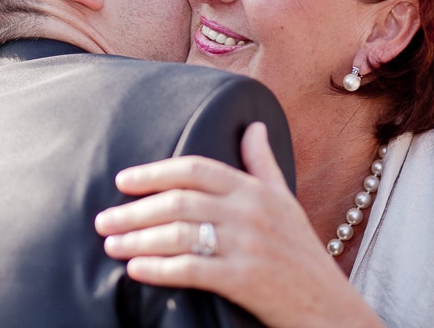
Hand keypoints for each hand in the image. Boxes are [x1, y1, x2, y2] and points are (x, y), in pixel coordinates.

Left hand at [94, 122, 382, 327]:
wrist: (330, 307)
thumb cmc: (302, 254)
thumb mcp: (285, 200)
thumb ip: (262, 163)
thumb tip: (254, 125)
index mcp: (255, 190)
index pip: (195, 169)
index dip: (154, 172)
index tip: (123, 180)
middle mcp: (250, 212)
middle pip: (179, 201)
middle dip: (134, 210)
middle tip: (104, 219)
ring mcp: (248, 246)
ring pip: (180, 233)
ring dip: (138, 239)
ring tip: (112, 245)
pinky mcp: (245, 280)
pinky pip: (192, 269)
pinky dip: (159, 269)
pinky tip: (136, 270)